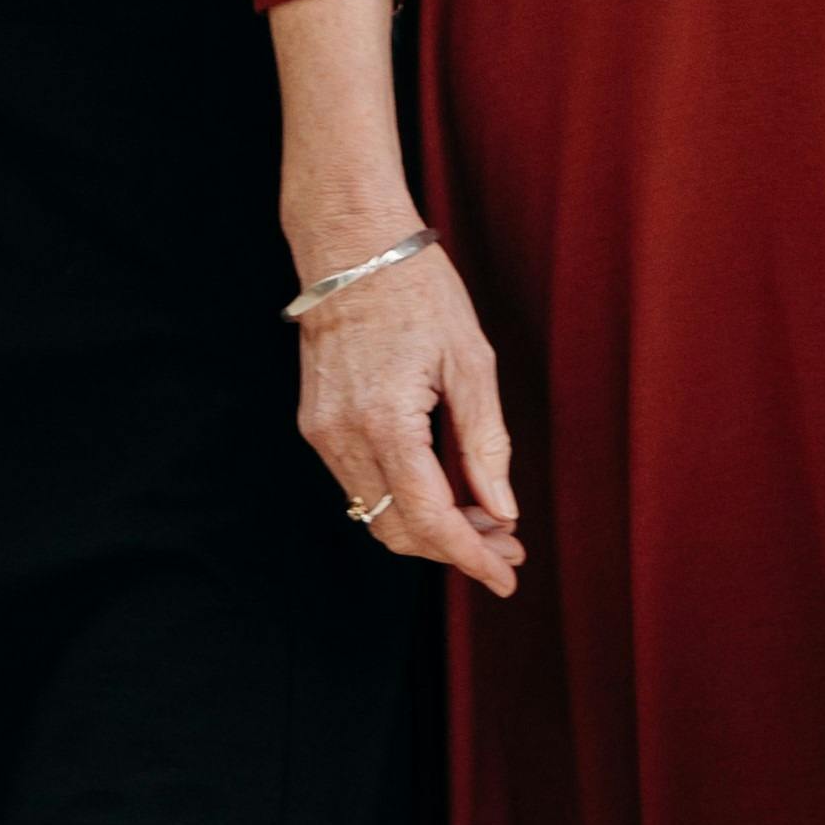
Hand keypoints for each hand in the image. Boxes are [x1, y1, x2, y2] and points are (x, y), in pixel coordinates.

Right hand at [294, 241, 523, 591]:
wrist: (353, 248)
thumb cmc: (419, 292)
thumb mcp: (471, 362)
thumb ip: (486, 443)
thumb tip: (502, 510)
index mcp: (386, 421)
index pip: (429, 519)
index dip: (471, 557)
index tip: (508, 576)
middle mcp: (343, 436)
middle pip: (398, 530)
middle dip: (456, 549)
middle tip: (508, 547)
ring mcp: (322, 433)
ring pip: (377, 515)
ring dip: (431, 529)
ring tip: (486, 522)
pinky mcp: (316, 425)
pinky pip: (361, 486)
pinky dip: (403, 501)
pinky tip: (445, 491)